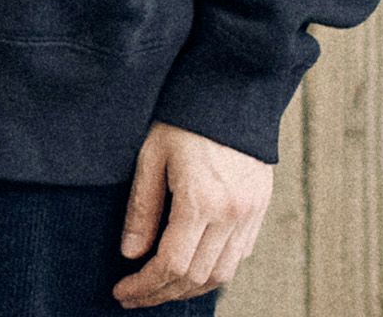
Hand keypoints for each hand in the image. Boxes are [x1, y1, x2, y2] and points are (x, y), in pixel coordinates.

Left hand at [112, 121, 271, 307]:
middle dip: (162, 293)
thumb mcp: (152, 153)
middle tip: (135, 295)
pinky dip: (215, 270)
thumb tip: (131, 254)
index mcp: (201, 199)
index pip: (171, 264)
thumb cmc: (185, 115)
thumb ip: (142, 207)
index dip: (144, 285)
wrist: (233, 86)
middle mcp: (231, 213)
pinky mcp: (261, 206)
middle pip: (196, 277)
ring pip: (222, 273)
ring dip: (190, 287)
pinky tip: (194, 266)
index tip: (121, 291)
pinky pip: (240, 255)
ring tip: (161, 287)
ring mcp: (250, 212)